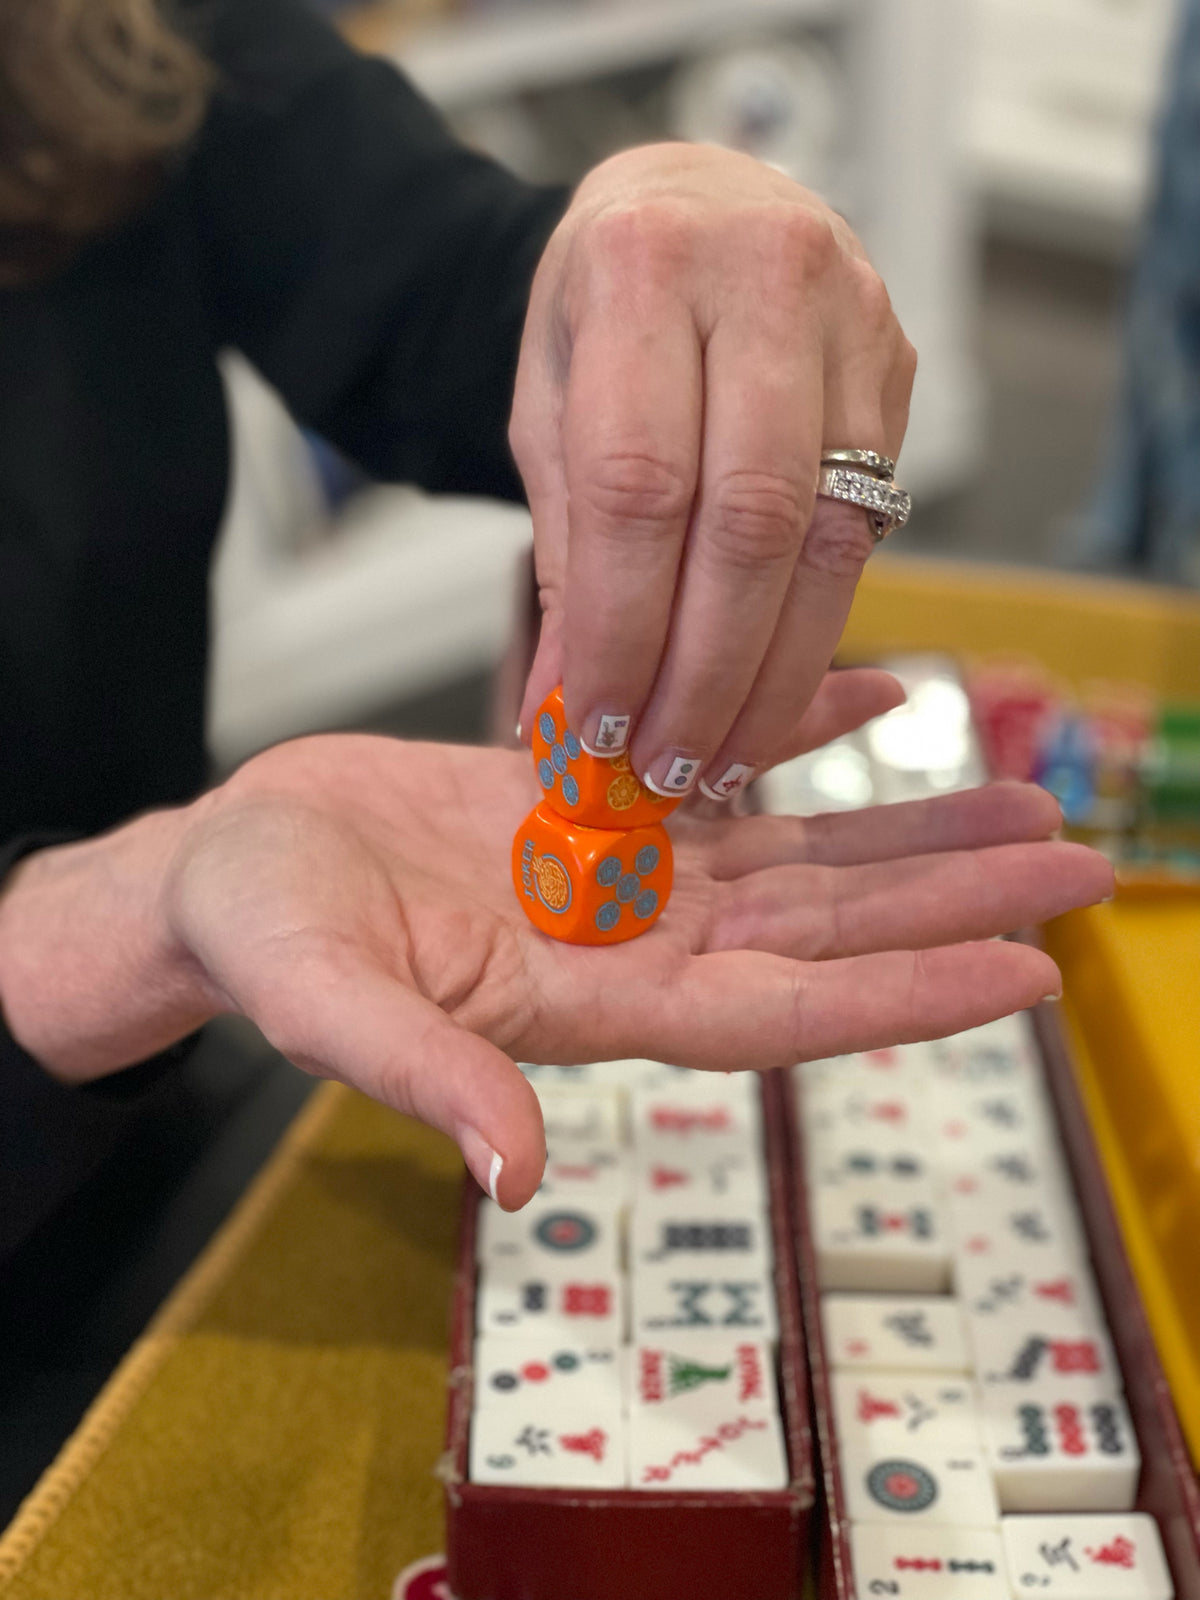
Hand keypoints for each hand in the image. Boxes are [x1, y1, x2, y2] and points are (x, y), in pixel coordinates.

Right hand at [0, 678, 1110, 1212]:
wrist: (234, 869)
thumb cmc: (266, 940)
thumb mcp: (327, 1004)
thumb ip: (425, 1076)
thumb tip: (515, 1173)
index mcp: (596, 1002)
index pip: (784, 1011)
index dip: (906, 995)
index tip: (1027, 973)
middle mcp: (636, 941)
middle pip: (826, 927)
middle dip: (952, 900)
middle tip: (1081, 862)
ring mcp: (623, 870)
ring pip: (796, 849)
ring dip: (907, 823)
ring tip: (1018, 789)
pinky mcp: (594, 801)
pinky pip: (720, 762)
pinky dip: (798, 726)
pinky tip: (877, 691)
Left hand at [511, 142, 914, 802]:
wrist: (699, 202)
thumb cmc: (605, 306)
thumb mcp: (549, 402)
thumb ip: (565, 551)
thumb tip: (566, 710)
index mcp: (644, 266)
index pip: (637, 484)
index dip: (622, 627)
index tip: (596, 728)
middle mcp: (764, 280)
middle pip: (751, 521)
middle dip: (705, 674)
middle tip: (666, 770)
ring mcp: (852, 323)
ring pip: (828, 540)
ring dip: (773, 677)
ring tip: (719, 762)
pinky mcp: (899, 374)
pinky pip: (865, 533)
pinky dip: (813, 632)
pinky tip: (769, 695)